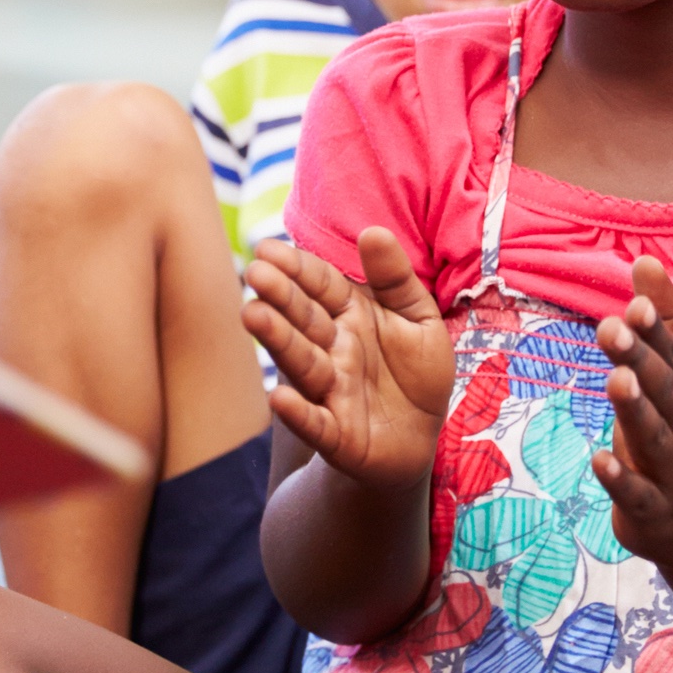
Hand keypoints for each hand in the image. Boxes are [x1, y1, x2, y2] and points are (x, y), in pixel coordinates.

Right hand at [240, 230, 452, 488]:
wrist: (417, 441)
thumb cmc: (415, 374)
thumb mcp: (419, 319)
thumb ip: (396, 278)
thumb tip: (373, 230)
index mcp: (351, 315)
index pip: (322, 285)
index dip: (298, 267)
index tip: (267, 247)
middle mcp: (333, 349)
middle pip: (305, 319)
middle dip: (281, 297)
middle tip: (254, 272)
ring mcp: (331, 391)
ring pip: (303, 363)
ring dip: (279, 341)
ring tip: (253, 315)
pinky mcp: (336, 435)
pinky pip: (316, 423)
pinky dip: (298, 412)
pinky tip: (278, 398)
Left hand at [593, 257, 672, 553]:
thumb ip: (663, 322)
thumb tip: (645, 259)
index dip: (656, 331)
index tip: (634, 301)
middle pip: (666, 393)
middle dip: (642, 360)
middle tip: (612, 327)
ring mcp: (672, 472)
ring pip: (656, 440)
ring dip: (636, 411)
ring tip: (614, 380)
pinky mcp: (653, 510)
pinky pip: (638, 495)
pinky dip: (620, 479)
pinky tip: (597, 460)